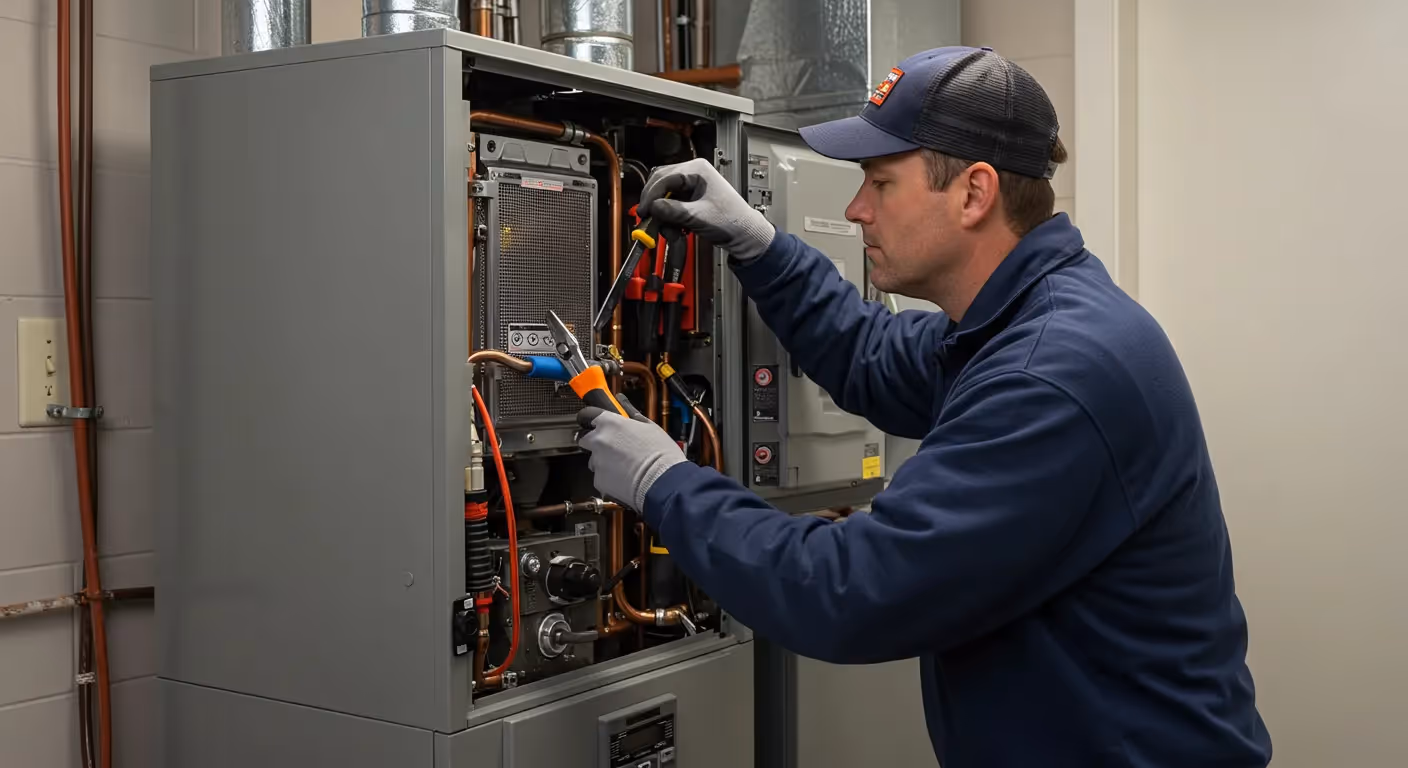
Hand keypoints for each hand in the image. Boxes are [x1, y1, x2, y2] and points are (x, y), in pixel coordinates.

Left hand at [576, 394, 686, 511]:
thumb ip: (631, 412)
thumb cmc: (660, 454)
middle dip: (594, 442)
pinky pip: (600, 476)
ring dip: (603, 461)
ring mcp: (597, 461)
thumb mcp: (650, 426)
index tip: (596, 424)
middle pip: (584, 439)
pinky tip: (624, 477)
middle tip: (613, 447)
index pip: (586, 415)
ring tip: (623, 465)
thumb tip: (622, 401)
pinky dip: (608, 477)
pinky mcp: (598, 480)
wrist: (662, 482)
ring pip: (593, 460)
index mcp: (609, 423)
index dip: (591, 420)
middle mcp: (599, 440)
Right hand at [639, 157, 776, 261]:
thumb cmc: (732, 220)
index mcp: (697, 170)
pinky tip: (675, 230)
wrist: (745, 234)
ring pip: (663, 196)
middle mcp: (692, 174)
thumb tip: (653, 207)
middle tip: (647, 220)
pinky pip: (670, 205)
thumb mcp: (699, 216)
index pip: (664, 177)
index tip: (644, 211)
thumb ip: (674, 211)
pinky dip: (668, 218)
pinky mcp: (689, 199)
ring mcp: (690, 186)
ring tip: (669, 231)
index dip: (651, 195)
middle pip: (660, 184)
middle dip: (654, 204)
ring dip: (662, 215)